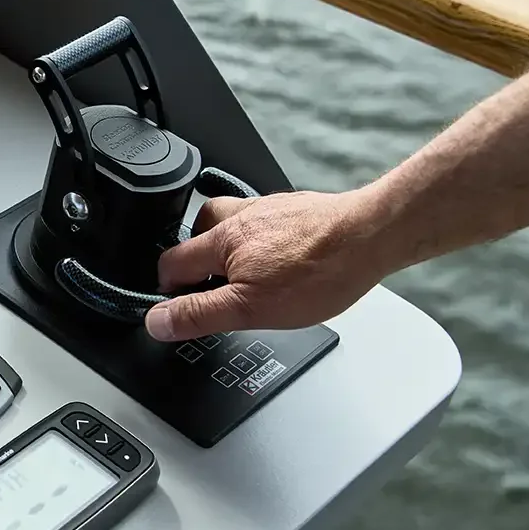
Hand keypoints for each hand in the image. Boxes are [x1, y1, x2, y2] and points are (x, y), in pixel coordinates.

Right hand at [143, 187, 391, 341]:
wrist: (371, 237)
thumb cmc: (318, 271)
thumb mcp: (250, 309)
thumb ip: (200, 313)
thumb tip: (157, 320)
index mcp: (220, 241)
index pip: (171, 263)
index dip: (168, 290)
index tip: (181, 310)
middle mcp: (240, 217)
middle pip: (196, 233)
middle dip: (195, 261)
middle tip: (210, 289)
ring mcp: (268, 209)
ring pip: (230, 221)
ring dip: (225, 244)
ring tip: (241, 271)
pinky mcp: (295, 209)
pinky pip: (263, 220)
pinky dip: (261, 238)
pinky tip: (278, 257)